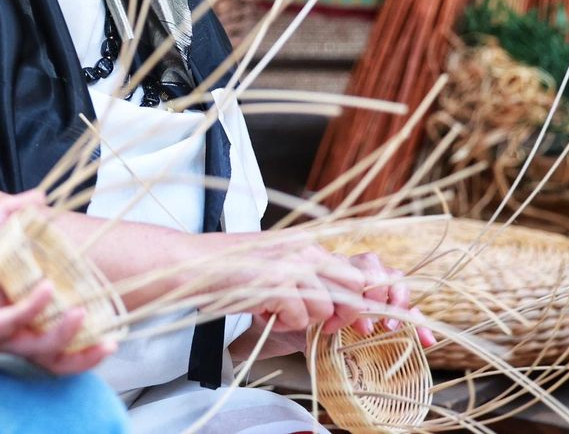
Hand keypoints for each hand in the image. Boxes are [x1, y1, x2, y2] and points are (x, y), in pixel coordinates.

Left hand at [0, 199, 115, 374]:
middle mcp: (11, 329)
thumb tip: (42, 196)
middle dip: (85, 354)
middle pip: (54, 357)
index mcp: (20, 313)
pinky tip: (45, 288)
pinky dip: (31, 308)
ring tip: (81, 312)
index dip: (87, 342)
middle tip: (110, 341)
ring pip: (36, 348)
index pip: (59, 338)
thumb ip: (14, 215)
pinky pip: (9, 324)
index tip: (113, 333)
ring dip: (62, 333)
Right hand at [190, 232, 435, 348]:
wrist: (191, 264)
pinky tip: (262, 309)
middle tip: (322, 321)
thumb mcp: (277, 268)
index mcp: (308, 245)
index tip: (378, 323)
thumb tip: (344, 308)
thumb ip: (309, 280)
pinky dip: (283, 321)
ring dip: (304, 318)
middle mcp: (305, 249)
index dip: (375, 299)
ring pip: (326, 306)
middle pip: (353, 286)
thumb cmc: (230, 272)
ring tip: (274, 309)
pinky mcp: (275, 281)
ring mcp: (291, 263)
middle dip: (345, 312)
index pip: (361, 270)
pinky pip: (299, 315)